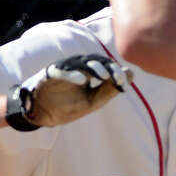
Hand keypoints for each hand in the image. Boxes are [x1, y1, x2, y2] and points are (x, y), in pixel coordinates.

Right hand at [13, 54, 131, 127]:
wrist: (44, 115)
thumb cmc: (69, 105)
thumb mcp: (93, 101)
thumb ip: (110, 89)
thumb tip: (131, 74)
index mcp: (88, 71)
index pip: (105, 65)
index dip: (116, 71)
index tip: (124, 82)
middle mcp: (76, 67)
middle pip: (94, 60)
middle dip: (108, 68)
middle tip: (117, 78)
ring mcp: (62, 70)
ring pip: (79, 62)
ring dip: (93, 68)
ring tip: (104, 76)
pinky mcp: (48, 76)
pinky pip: (59, 71)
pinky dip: (71, 74)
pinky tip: (82, 81)